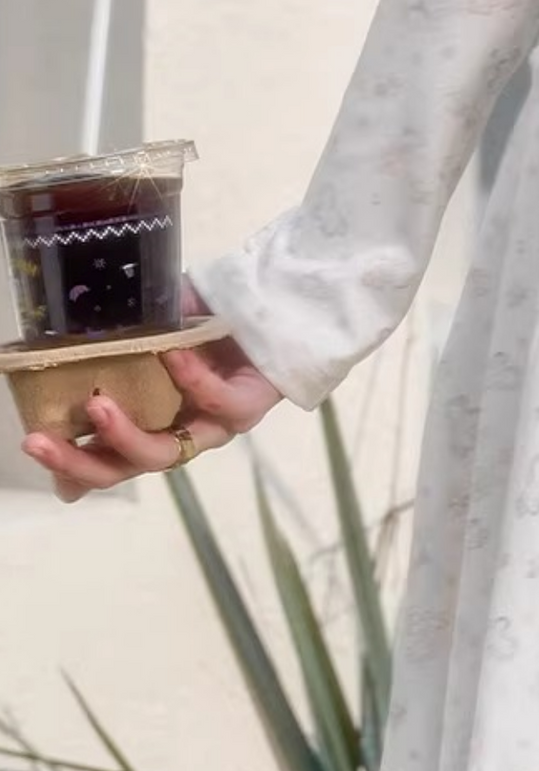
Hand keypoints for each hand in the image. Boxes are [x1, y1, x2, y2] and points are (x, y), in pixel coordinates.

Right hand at [19, 287, 284, 501]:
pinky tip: (171, 355)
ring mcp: (213, 427)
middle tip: (38, 441)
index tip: (36, 450)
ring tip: (96, 405)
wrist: (271, 303)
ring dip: (125, 434)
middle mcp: (179, 433)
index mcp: (152, 420)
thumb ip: (118, 341)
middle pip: (125, 467)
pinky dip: (192, 381)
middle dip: (79, 461)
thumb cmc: (206, 318)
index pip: (107, 458)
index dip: (72, 466)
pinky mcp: (248, 409)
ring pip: (165, 453)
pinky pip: (217, 403)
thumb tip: (73, 344)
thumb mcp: (153, 326)